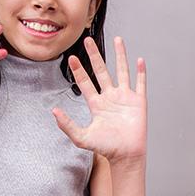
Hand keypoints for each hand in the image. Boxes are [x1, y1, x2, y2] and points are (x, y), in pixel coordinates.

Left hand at [54, 36, 146, 164]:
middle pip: (101, 71)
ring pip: (122, 71)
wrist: (126, 155)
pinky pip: (140, 83)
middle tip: (87, 40)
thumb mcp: (82, 137)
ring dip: (120, 55)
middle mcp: (110, 97)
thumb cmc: (106, 148)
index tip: (71, 57)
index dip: (78, 70)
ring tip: (117, 40)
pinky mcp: (139, 101)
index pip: (85, 83)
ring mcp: (125, 98)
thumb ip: (67, 125)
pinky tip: (139, 60)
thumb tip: (54, 112)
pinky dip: (141, 72)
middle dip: (95, 55)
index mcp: (97, 104)